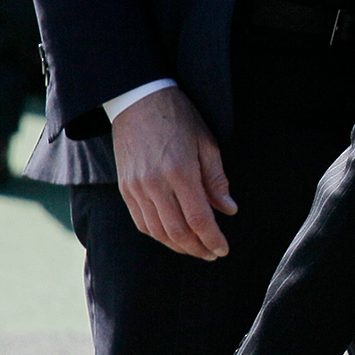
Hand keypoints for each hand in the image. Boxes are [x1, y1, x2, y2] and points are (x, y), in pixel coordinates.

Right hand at [111, 86, 235, 259]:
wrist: (139, 100)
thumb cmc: (179, 118)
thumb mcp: (207, 143)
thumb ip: (216, 180)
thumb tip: (229, 210)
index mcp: (181, 171)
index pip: (199, 219)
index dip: (212, 239)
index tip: (223, 249)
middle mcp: (155, 184)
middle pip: (177, 231)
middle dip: (197, 248)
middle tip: (212, 254)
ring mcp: (136, 188)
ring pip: (157, 231)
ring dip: (178, 246)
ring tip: (196, 249)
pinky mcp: (125, 188)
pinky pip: (141, 222)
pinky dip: (158, 235)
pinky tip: (172, 237)